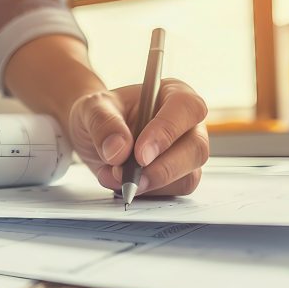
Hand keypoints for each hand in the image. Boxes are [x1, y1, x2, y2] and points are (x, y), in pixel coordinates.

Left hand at [67, 79, 209, 195]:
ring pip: (188, 176)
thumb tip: (118, 150)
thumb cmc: (101, 113)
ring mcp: (186, 152)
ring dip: (152, 184)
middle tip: (130, 178)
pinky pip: (173, 192)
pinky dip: (147, 193)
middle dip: (163, 169)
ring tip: (115, 177)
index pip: (187, 108)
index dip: (167, 131)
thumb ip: (103, 124)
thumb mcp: (92, 109)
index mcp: (173, 94)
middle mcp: (187, 123)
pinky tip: (121, 183)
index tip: (140, 154)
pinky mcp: (177, 177)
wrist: (92, 135)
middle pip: (196, 148)